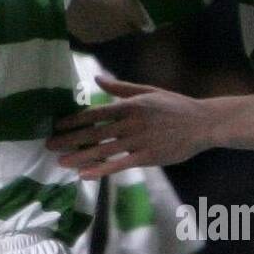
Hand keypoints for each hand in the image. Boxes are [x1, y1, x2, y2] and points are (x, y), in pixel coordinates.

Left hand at [46, 74, 212, 176]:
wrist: (203, 123)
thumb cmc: (175, 106)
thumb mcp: (148, 91)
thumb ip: (121, 88)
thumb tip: (96, 78)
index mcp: (130, 105)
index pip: (95, 113)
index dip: (74, 120)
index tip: (57, 126)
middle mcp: (131, 123)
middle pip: (94, 132)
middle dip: (70, 139)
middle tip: (49, 145)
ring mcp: (139, 141)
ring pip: (104, 150)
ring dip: (80, 156)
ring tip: (61, 161)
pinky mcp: (148, 157)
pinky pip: (120, 165)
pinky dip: (101, 170)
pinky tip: (85, 175)